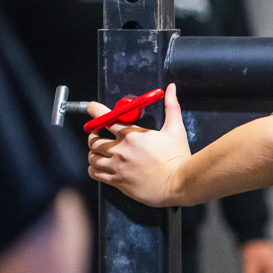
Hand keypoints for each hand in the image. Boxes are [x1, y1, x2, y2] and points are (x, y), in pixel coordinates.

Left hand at [86, 83, 190, 206]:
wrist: (180, 183)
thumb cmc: (178, 158)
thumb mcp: (176, 129)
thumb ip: (171, 106)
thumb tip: (171, 89)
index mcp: (132, 134)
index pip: (104, 117)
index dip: (94, 110)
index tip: (92, 108)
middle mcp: (121, 150)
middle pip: (93, 139)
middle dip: (94, 136)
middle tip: (99, 136)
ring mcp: (118, 167)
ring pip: (92, 157)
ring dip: (94, 153)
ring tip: (100, 153)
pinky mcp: (118, 182)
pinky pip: (95, 174)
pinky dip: (94, 169)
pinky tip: (100, 167)